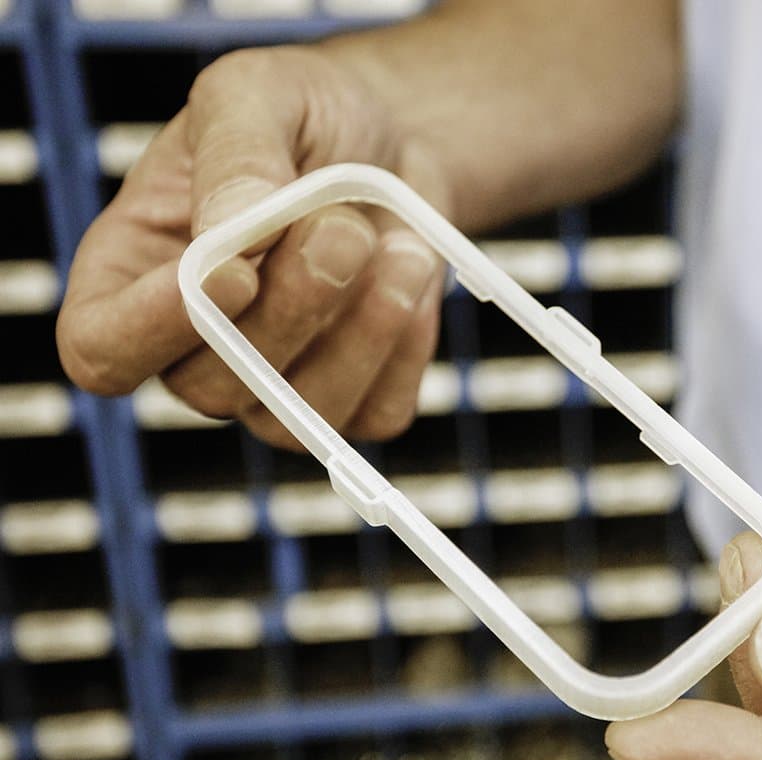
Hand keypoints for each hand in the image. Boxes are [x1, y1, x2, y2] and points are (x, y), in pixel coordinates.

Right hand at [56, 46, 449, 449]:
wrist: (393, 142)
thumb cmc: (302, 116)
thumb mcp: (256, 94)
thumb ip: (235, 156)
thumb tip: (232, 236)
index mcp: (132, 272)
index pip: (103, 349)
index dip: (155, 331)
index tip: (238, 272)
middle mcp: (191, 347)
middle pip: (214, 386)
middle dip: (292, 308)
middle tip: (343, 229)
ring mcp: (272, 386)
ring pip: (299, 415)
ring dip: (361, 332)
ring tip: (399, 248)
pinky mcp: (354, 400)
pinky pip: (376, 414)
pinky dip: (407, 346)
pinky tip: (410, 275)